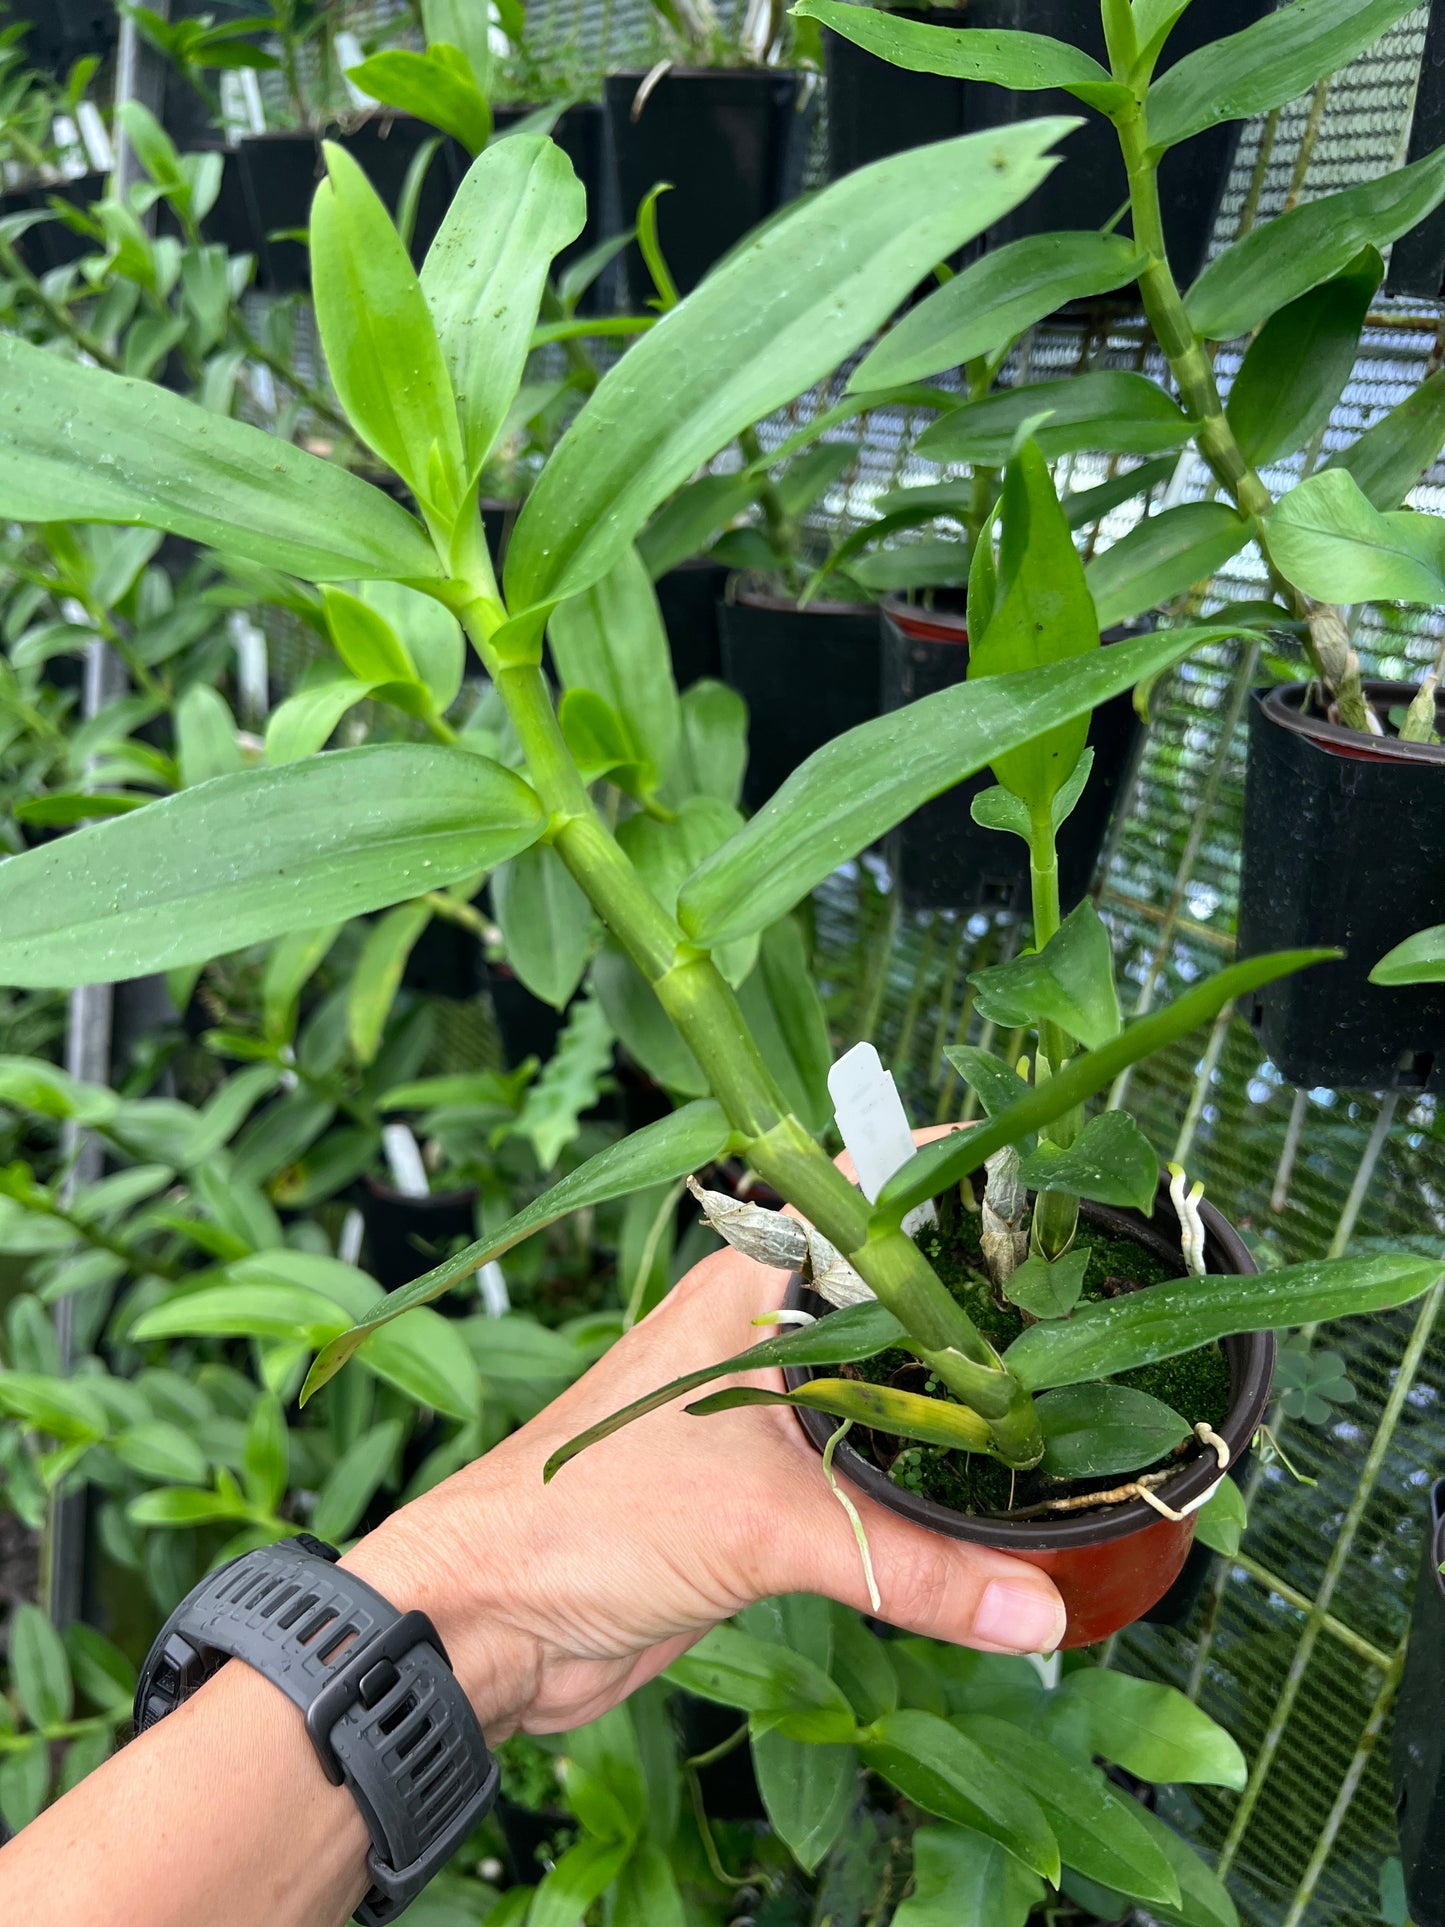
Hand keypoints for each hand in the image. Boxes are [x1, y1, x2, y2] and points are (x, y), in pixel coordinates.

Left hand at [348, 1128, 1066, 1737]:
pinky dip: (922, 1481)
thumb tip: (1042, 1605)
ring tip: (1065, 1401)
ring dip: (950, 1400)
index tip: (1048, 1190)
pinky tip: (988, 1493)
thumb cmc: (589, 1523)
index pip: (862, 1194)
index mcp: (747, 1286)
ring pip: (880, 1386)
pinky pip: (864, 1471)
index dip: (948, 1180)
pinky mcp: (762, 1491)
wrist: (491, 1622)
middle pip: (888, 1293)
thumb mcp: (765, 1527)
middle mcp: (759, 1331)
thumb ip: (914, 1567)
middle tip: (1090, 1310)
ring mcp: (761, 1411)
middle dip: (975, 1302)